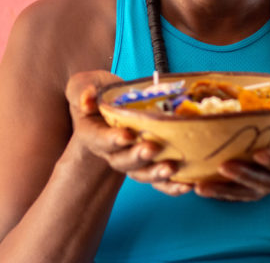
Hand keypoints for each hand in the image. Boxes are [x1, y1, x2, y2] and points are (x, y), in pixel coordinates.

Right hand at [65, 70, 191, 196]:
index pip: (100, 139)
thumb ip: (83, 90)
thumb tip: (87, 100)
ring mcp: (132, 160)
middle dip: (138, 156)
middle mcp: (112, 151)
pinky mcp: (150, 164)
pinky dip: (172, 185)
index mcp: (94, 133)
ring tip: (171, 168)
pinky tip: (186, 184)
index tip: (127, 135)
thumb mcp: (86, 85)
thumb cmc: (101, 92)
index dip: (112, 139)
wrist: (115, 103)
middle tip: (152, 148)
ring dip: (156, 173)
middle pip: (122, 161)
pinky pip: (159, 181)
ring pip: (141, 173)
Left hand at [194, 76, 269, 201]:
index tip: (260, 153)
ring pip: (251, 190)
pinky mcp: (258, 171)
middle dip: (246, 177)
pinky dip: (221, 190)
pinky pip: (240, 187)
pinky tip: (198, 185)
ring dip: (227, 190)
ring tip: (201, 186)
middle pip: (269, 181)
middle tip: (224, 166)